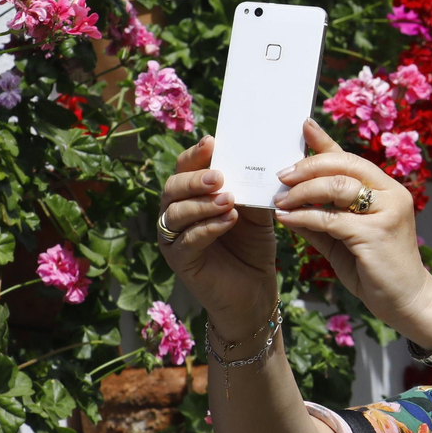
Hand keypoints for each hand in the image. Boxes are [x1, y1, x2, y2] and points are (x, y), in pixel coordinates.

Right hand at [158, 135, 278, 338]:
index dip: (195, 154)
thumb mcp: (256, 211)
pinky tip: (228, 221)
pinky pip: (186, 240)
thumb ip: (251, 188)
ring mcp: (174, 238)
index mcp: (192, 195)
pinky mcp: (180, 261)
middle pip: (173, 187)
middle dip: (195, 179)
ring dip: (202, 204)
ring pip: (176, 213)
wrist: (254, 290)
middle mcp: (176, 213)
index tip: (212, 141)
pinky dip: (207, 228)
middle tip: (220, 176)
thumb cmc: (252, 245)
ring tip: (228, 200)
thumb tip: (258, 159)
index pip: (186, 167)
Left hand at [274, 119, 431, 343]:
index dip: (326, 142)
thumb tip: (287, 205)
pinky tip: (287, 219)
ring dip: (303, 191)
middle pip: (344, 166)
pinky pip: (332, 219)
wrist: (408, 301)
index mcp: (387, 189)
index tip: (303, 126)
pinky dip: (305, 217)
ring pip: (337, 187)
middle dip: (307, 167)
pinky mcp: (376, 234)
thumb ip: (322, 219)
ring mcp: (387, 212)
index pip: (351, 158)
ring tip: (280, 200)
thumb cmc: (376, 270)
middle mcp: (392, 194)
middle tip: (282, 176)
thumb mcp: (345, 239)